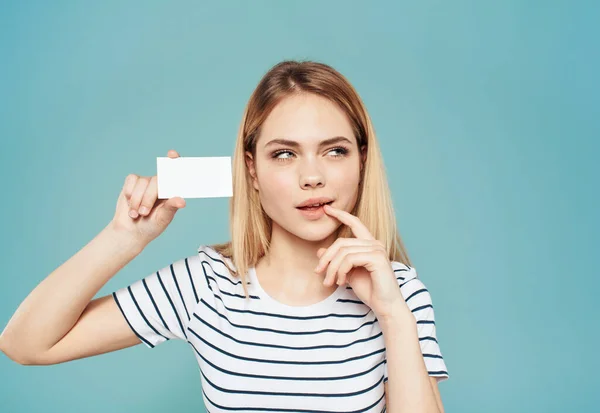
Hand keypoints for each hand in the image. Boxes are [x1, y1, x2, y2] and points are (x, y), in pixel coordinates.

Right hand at [110, 149, 185, 247]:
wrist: (131, 231)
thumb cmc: (151, 226)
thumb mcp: (163, 219)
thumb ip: (171, 208)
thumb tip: (182, 201)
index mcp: (172, 191)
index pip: (176, 173)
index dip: (175, 162)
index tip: (172, 154)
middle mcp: (161, 184)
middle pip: (157, 180)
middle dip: (148, 198)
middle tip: (144, 213)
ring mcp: (147, 182)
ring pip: (143, 182)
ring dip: (137, 201)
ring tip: (137, 214)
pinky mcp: (133, 182)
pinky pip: (132, 181)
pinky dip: (130, 194)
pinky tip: (131, 205)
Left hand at [314, 204, 407, 318]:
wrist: (385, 306)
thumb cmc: (369, 290)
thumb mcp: (347, 273)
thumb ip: (337, 261)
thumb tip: (320, 251)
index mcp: (369, 244)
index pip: (354, 223)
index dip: (340, 215)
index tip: (327, 209)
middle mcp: (375, 244)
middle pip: (341, 242)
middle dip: (327, 258)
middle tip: (319, 272)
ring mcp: (377, 250)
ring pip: (343, 252)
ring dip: (332, 268)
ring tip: (330, 282)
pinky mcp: (377, 258)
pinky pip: (350, 259)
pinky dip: (341, 270)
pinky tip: (341, 282)